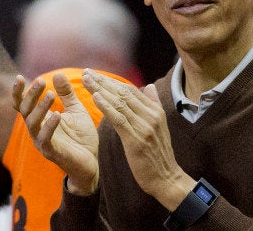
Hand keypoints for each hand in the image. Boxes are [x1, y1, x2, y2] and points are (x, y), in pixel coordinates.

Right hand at [12, 73, 98, 194]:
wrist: (92, 162)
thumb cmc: (81, 137)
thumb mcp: (76, 110)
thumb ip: (67, 94)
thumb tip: (58, 74)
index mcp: (41, 120)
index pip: (23, 105)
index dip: (19, 92)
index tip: (19, 76)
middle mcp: (37, 130)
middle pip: (26, 110)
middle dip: (31, 95)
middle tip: (41, 80)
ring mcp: (42, 142)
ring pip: (33, 123)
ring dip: (40, 107)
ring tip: (51, 94)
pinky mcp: (51, 152)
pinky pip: (46, 138)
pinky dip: (50, 126)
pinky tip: (57, 115)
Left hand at [82, 69, 194, 210]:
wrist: (166, 178)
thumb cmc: (159, 154)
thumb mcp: (159, 126)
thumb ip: (153, 104)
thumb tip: (148, 86)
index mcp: (156, 111)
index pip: (131, 90)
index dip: (112, 81)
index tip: (96, 75)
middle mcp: (151, 115)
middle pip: (124, 93)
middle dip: (103, 82)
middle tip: (86, 73)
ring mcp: (145, 127)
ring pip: (120, 103)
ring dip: (101, 90)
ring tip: (86, 81)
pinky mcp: (137, 140)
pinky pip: (119, 119)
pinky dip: (107, 107)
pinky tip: (95, 98)